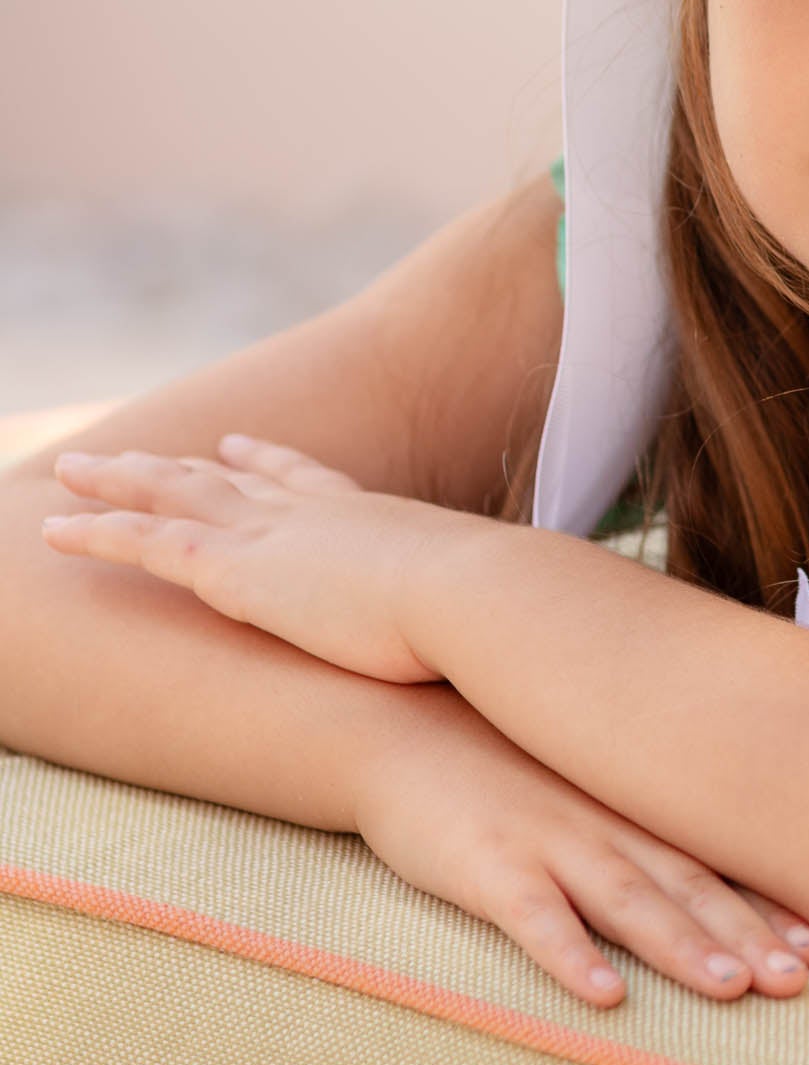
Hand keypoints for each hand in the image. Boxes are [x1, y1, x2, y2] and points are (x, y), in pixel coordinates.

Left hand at [39, 437, 475, 684]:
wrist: (470, 593)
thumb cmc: (485, 610)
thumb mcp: (473, 599)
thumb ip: (465, 601)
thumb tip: (495, 619)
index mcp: (366, 514)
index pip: (303, 477)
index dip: (265, 460)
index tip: (237, 445)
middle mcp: (311, 512)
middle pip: (226, 477)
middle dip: (178, 464)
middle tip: (141, 454)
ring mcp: (269, 534)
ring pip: (171, 495)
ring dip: (118, 482)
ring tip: (75, 469)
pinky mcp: (233, 570)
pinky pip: (146, 543)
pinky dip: (98, 532)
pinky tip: (56, 530)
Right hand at [355, 687, 808, 1005]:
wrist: (406, 727)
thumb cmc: (502, 765)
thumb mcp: (579, 781)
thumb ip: (634, 817)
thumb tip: (697, 858)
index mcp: (629, 810)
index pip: (712, 862)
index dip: (766, 904)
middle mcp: (603, 824)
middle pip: (689, 885)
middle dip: (748, 934)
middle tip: (801, 976)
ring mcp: (548, 842)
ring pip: (627, 901)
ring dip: (682, 945)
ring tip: (732, 986)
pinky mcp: (489, 866)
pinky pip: (534, 917)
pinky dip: (571, 955)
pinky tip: (605, 993)